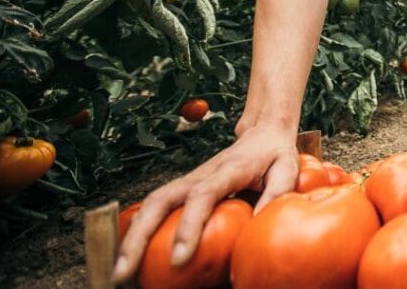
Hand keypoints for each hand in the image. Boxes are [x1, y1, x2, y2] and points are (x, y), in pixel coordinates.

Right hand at [111, 124, 299, 283]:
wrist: (261, 133)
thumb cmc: (275, 155)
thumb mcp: (287, 169)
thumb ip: (277, 193)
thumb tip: (259, 225)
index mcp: (227, 171)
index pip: (202, 197)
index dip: (188, 227)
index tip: (179, 259)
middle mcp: (199, 175)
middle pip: (159, 201)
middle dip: (138, 238)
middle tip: (124, 273)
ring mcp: (187, 181)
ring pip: (150, 204)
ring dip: (131, 237)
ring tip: (120, 272)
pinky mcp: (182, 188)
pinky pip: (155, 208)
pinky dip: (138, 230)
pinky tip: (131, 256)